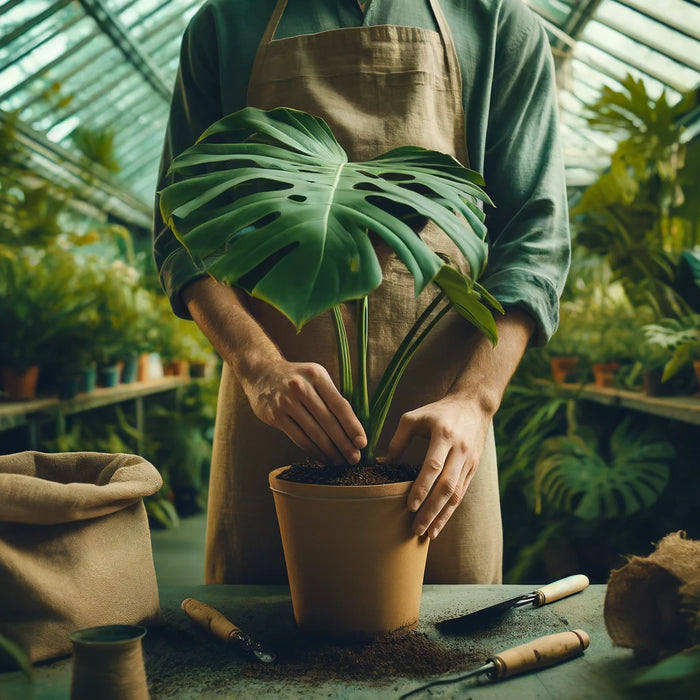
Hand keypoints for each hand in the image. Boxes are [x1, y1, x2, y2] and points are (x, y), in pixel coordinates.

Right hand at [242, 360, 366, 465]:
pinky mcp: (275, 415)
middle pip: (327, 421)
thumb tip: (353, 428)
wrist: (261, 373)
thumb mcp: (316, 378)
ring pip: (313, 432)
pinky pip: (298, 438)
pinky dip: (313, 451)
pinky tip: (322, 458)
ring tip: (340, 462)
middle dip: (343, 443)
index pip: (339, 404)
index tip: (362, 443)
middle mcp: (301, 387)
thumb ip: (332, 397)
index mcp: (317, 375)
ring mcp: (286, 401)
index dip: (352, 426)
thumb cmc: (297, 379)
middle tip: (354, 458)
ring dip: (329, 451)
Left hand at [385, 396, 490, 538]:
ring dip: (443, 516)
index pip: (433, 466)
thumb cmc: (438, 411)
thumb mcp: (414, 418)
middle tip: (416, 528)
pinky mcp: (473, 468)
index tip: (410, 505)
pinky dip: (451, 510)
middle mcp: (460, 450)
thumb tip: (382, 464)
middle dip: (432, 510)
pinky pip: (462, 493)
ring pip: (457, 494)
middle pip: (447, 486)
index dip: (422, 488)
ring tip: (429, 534)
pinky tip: (440, 522)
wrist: (474, 405)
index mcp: (444, 435)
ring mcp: (469, 461)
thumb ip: (398, 441)